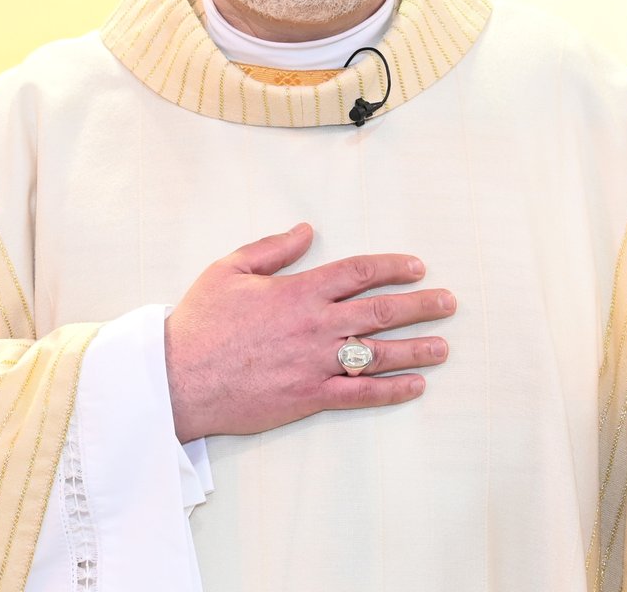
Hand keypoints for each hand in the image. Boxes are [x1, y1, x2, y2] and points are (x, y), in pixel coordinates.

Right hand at [164, 222, 455, 440]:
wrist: (178, 378)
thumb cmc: (202, 321)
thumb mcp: (231, 269)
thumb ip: (273, 248)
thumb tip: (307, 229)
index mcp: (299, 291)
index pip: (358, 272)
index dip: (392, 267)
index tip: (417, 266)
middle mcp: (315, 325)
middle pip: (380, 311)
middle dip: (420, 305)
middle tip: (449, 303)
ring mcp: (315, 363)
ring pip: (378, 353)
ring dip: (416, 349)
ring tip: (444, 346)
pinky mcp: (308, 396)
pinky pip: (359, 394)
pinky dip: (390, 390)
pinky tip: (414, 386)